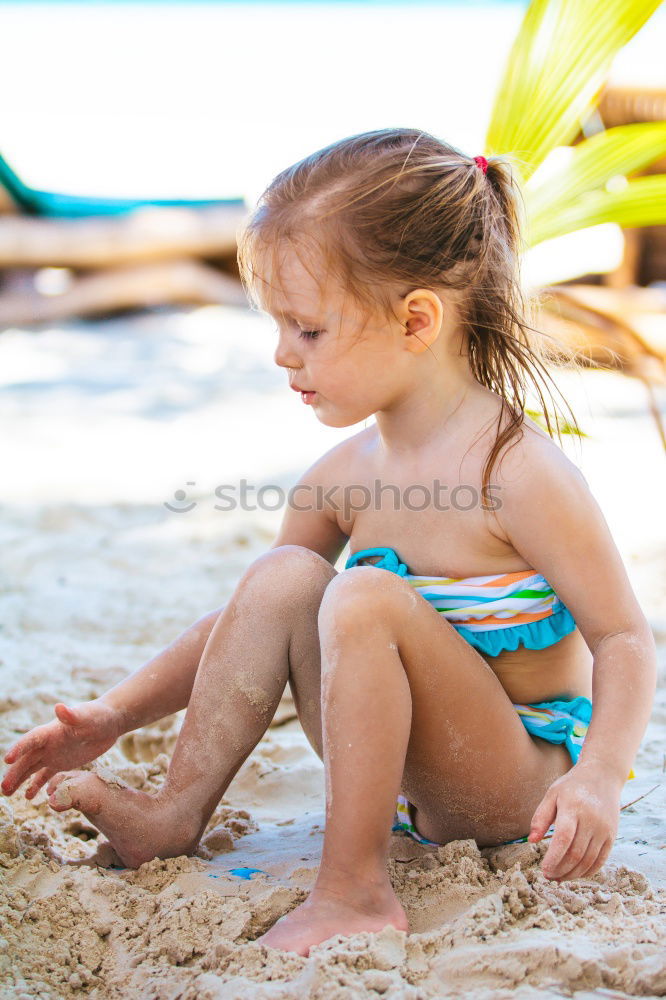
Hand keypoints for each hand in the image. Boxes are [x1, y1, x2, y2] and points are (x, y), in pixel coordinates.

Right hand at [1, 699, 123, 798]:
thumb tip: (59, 707)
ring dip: (19, 779)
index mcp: (52, 731)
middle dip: (15, 772)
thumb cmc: (99, 716)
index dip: (19, 748)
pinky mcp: (62, 762)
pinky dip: (36, 785)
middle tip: (3, 788)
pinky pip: (45, 775)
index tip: (7, 759)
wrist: (110, 722)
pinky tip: (28, 797)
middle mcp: (48, 743)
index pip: (31, 740)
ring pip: (32, 768)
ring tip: (7, 793)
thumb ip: (72, 715)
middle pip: (27, 758)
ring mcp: (54, 753)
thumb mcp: (88, 716)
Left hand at [527, 762, 622, 881]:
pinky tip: (576, 874)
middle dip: (561, 869)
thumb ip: (540, 817)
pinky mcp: (612, 835)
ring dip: (573, 873)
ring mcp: (604, 829)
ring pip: (588, 860)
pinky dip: (588, 871)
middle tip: (549, 877)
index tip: (543, 869)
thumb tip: (531, 841)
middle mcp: (591, 820)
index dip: (554, 858)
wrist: (603, 776)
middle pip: (576, 853)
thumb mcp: (552, 794)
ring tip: (559, 877)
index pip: (564, 838)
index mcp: (573, 807)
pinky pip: (601, 860)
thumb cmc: (572, 786)